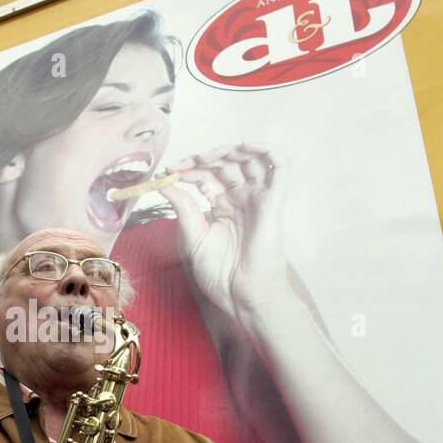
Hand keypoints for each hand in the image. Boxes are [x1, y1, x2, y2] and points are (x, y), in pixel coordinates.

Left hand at [157, 142, 287, 325]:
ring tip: (204, 158)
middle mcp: (242, 199)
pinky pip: (280, 166)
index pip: (207, 175)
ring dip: (228, 151)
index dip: (188, 169)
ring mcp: (259, 198)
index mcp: (224, 207)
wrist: (241, 295)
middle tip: (180, 165)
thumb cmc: (220, 274)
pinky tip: (243, 146)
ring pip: (250, 159)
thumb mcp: (193, 235)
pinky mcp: (274, 201)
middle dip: (202, 159)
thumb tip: (163, 183)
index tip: (166, 173)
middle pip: (225, 164)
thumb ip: (183, 207)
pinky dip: (265, 150)